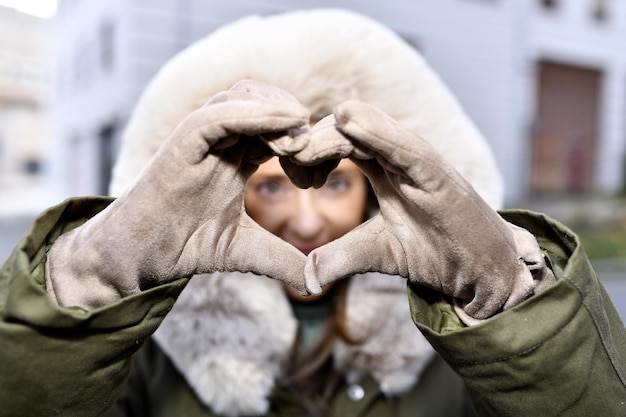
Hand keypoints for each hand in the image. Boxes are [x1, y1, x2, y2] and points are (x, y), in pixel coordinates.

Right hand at [46, 81, 313, 308]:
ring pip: (243, 97)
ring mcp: (199, 138)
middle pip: (266, 102)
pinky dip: (251, 114)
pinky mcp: (180, 145)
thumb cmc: (187, 246)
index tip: (323, 176)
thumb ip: (283, 259)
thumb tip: (318, 284)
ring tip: (300, 144)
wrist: (140, 259)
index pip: (279, 128)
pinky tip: (283, 127)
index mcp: (237, 156)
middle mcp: (221, 141)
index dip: (306, 143)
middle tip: (314, 158)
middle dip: (297, 123)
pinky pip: (216, 117)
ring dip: (278, 112)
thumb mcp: (248, 251)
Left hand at [295, 101, 553, 319]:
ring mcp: (417, 157)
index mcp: (378, 164)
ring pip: (366, 122)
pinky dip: (377, 131)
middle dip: (307, 138)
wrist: (481, 269)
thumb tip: (303, 277)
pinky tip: (349, 123)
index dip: (303, 147)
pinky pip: (404, 142)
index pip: (333, 138)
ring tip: (298, 153)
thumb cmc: (433, 251)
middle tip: (284, 160)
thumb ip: (338, 255)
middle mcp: (395, 153)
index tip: (279, 163)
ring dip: (327, 132)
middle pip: (341, 125)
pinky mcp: (437, 170)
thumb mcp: (374, 253)